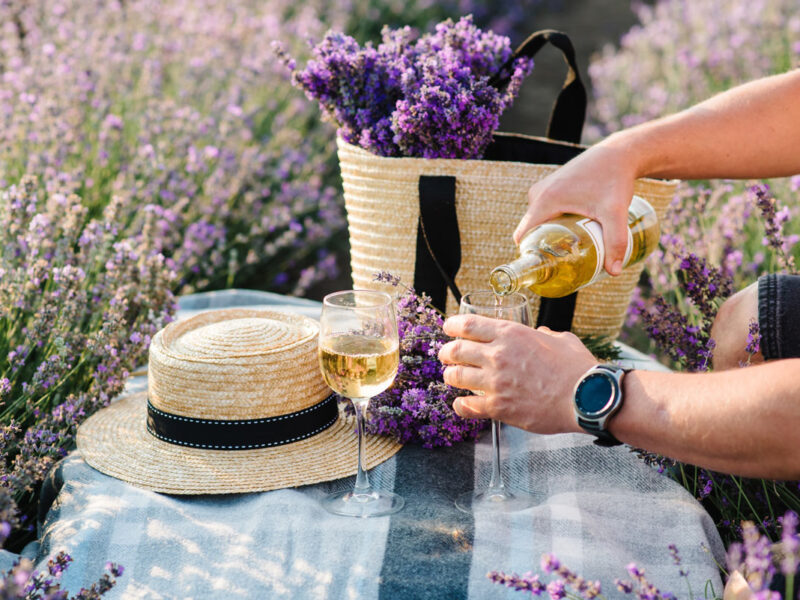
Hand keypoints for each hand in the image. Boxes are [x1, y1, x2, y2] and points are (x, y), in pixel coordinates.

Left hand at [437, 314, 595, 434]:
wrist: (587, 397)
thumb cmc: (577, 368)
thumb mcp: (560, 339)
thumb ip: (544, 334)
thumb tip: (540, 333)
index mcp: (510, 334)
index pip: (467, 325)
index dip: (452, 326)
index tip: (448, 329)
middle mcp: (498, 355)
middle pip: (455, 350)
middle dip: (446, 353)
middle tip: (445, 356)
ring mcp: (496, 382)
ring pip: (455, 376)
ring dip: (451, 377)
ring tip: (452, 378)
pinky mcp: (498, 407)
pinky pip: (467, 405)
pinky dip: (460, 405)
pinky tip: (461, 404)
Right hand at [514, 138, 639, 275]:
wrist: (619, 153)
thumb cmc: (615, 179)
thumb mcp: (615, 212)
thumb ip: (615, 242)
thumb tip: (613, 272)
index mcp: (544, 200)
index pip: (523, 236)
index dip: (530, 255)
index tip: (545, 270)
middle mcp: (539, 193)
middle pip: (531, 231)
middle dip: (543, 248)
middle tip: (563, 264)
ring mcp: (544, 188)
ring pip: (538, 221)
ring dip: (548, 236)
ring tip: (568, 252)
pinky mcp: (552, 186)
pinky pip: (544, 211)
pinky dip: (552, 223)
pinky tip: (569, 234)